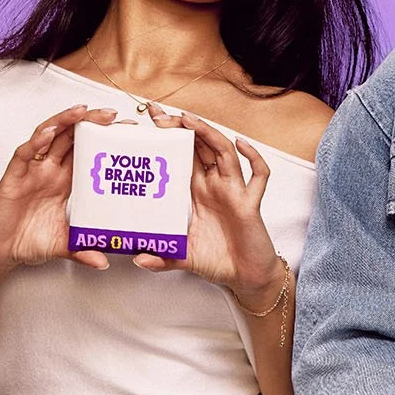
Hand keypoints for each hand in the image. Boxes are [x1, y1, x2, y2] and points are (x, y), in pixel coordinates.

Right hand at [0, 104, 117, 271]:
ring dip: (65, 121)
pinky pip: (25, 154)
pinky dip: (36, 141)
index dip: (105, 140)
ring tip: (83, 110)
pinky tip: (49, 132)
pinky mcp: (12, 178)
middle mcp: (49, 171)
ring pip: (48, 137)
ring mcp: (31, 172)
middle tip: (114, 114)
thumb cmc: (29, 242)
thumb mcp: (63, 246)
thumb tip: (105, 262)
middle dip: (91, 122)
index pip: (88, 153)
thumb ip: (83, 250)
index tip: (129, 132)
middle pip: (72, 138)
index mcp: (64, 181)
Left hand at [133, 104, 283, 304]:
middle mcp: (214, 186)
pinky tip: (242, 144)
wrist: (245, 277)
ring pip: (223, 152)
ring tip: (189, 120)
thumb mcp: (182, 258)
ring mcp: (234, 191)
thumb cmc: (217, 262)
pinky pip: (258, 176)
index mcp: (196, 192)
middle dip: (182, 128)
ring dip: (208, 133)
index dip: (169, 136)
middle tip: (160, 116)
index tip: (150, 119)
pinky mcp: (250, 203)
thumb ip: (162, 258)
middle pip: (200, 146)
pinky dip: (253, 158)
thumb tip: (137, 258)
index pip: (181, 155)